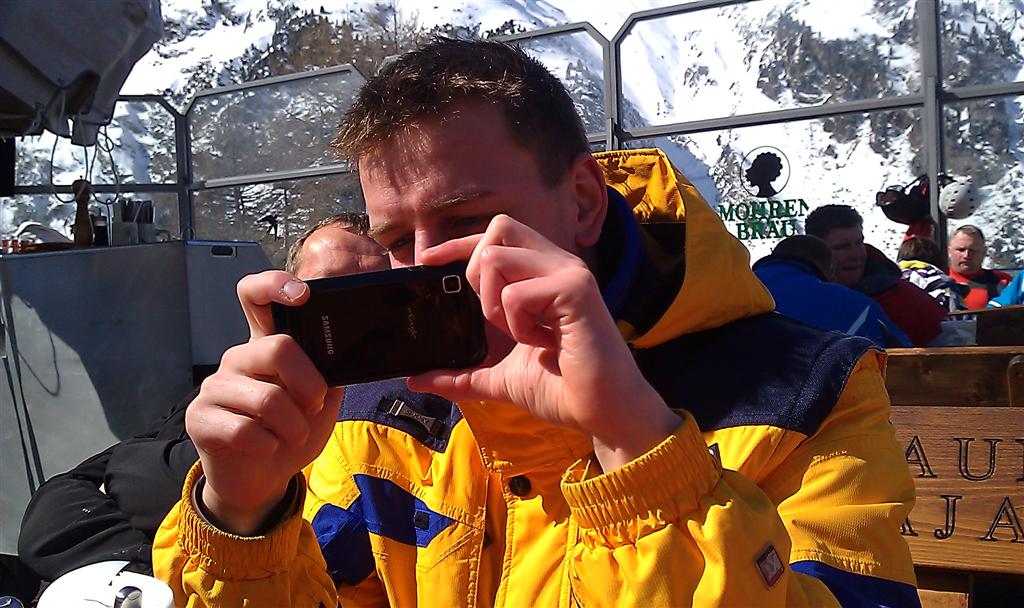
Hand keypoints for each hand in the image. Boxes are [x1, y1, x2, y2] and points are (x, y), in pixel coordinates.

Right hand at [186, 271, 343, 533]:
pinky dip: (269, 446)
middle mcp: (239, 358)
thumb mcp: (322, 401)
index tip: (302, 294)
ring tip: (290, 436)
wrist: (263, 479)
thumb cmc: (292, 433)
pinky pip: (246, 431)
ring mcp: (215, 386)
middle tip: (313, 405)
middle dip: (309, 385)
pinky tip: (265, 449)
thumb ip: (328, 372)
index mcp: (266, 345)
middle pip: (277, 347)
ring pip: (268, 399)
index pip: (256, 296)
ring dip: (293, 427)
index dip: (275, 284)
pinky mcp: (200, 418)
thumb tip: (347, 351)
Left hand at [410, 216, 679, 470]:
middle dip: (476, 269)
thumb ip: (462, 374)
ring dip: (493, 303)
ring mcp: (568, 273)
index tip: (427, 260)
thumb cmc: (563, 389)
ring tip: (522, 334)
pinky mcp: (575, 290)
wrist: (604, 413)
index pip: (497, 235)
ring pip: (497, 256)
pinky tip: (543, 343)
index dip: (459, 242)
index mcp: (543, 274)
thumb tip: (416, 378)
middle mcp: (558, 264)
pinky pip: (516, 293)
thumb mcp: (500, 378)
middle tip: (492, 316)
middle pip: (499, 227)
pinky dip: (517, 324)